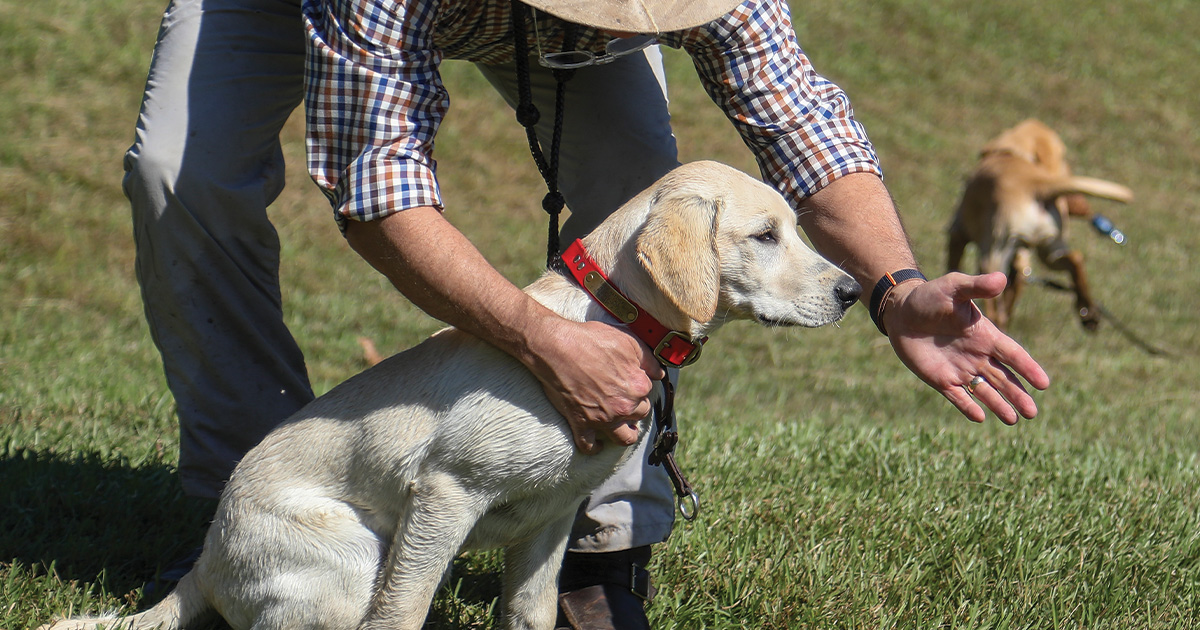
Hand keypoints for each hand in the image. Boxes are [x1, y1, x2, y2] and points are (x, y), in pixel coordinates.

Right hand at [529, 320, 664, 453]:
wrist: (557, 348)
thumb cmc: (591, 340)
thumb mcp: (628, 341)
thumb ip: (649, 359)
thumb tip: (660, 373)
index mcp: (637, 386)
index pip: (648, 392)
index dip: (639, 384)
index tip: (629, 379)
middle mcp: (623, 406)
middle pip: (639, 415)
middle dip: (634, 408)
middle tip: (625, 400)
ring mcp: (602, 418)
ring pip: (623, 438)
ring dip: (626, 434)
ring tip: (625, 429)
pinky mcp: (581, 423)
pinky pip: (589, 445)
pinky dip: (594, 447)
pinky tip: (597, 443)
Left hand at [883, 272, 1050, 423]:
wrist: (902, 311)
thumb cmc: (931, 296)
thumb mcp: (955, 287)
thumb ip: (977, 286)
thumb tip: (1002, 279)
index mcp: (986, 335)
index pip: (1013, 354)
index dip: (1028, 368)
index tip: (1044, 384)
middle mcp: (978, 355)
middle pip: (1003, 379)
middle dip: (1018, 395)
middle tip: (1032, 414)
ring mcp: (960, 369)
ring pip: (985, 391)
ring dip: (999, 405)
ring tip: (1014, 420)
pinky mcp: (941, 379)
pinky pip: (958, 396)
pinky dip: (968, 407)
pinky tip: (980, 418)